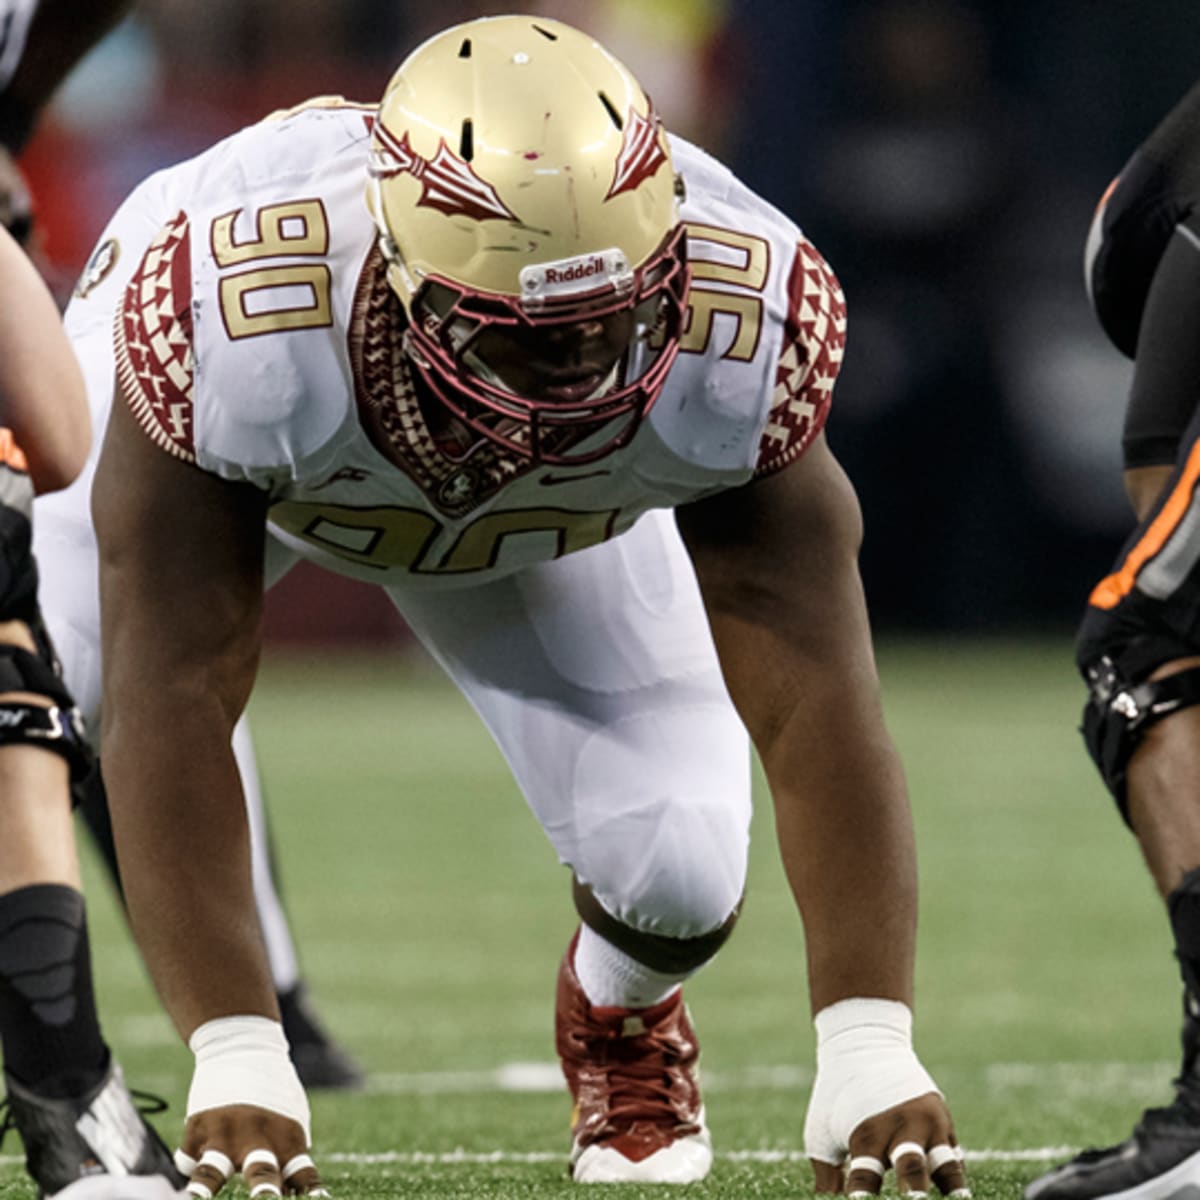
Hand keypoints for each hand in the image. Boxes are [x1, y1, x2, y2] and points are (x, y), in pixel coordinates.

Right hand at [175, 1105, 326, 1197]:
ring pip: (211, 1173)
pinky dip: (188, 1171)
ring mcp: (223, 1134)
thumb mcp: (291, 1117)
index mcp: (287, 1138)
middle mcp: (256, 1137)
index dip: (308, 1196)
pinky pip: (187, 1162)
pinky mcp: (196, 1130)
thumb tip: (295, 1191)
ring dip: (204, 1193)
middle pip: (261, 1175)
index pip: (302, 1177)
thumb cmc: (273, 1090)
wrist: (242, 1046)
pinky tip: (189, 1172)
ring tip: (197, 1199)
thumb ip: (290, 1154)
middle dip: (264, 1196)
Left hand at [803, 999, 969, 1196]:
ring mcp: (928, 1126)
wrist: (866, 1044)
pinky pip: (956, 1162)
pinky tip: (955, 1199)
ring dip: (952, 1191)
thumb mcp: (822, 1131)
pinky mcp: (946, 1126)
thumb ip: (828, 1177)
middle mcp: (901, 1128)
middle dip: (913, 1194)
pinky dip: (955, 1185)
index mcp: (866, 1133)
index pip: (865, 1179)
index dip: (863, 1197)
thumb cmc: (837, 1097)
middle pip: (912, 1171)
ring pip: (948, 1167)